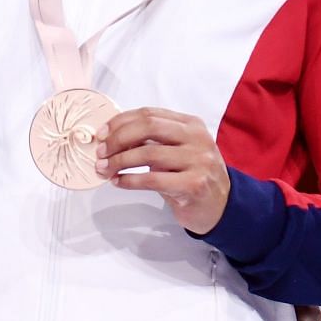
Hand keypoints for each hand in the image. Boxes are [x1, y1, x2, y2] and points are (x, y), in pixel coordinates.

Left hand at [95, 107, 230, 233]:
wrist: (220, 206)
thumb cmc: (190, 176)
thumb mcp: (174, 151)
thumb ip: (150, 141)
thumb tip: (110, 138)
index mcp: (191, 124)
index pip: (149, 114)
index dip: (120, 122)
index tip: (101, 134)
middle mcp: (197, 138)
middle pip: (148, 127)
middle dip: (118, 139)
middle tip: (100, 153)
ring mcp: (199, 161)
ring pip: (148, 154)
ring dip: (119, 162)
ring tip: (104, 170)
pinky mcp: (194, 184)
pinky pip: (153, 179)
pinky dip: (129, 180)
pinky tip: (118, 182)